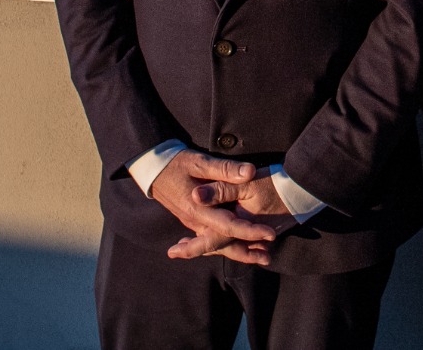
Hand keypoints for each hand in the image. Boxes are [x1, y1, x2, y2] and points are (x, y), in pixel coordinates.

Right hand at [149, 150, 275, 264]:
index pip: (229, 226)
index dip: (250, 231)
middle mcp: (195, 222)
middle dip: (246, 252)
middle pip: (223, 243)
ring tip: (261, 256)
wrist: (152, 169)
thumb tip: (249, 173)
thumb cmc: (176, 163)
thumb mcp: (200, 162)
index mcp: (198, 210)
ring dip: (238, 250)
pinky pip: (211, 237)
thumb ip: (225, 169)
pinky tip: (240, 247)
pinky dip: (226, 244)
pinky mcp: (193, 221)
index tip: (270, 233)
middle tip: (268, 259)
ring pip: (217, 243)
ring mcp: (193, 223)